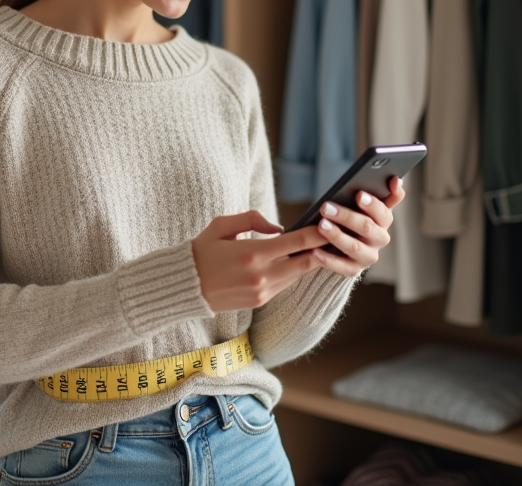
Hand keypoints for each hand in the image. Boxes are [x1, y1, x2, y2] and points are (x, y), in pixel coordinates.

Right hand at [191, 209, 330, 312]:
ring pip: (297, 275)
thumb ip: (252, 220)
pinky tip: (298, 261)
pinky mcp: (259, 301)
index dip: (319, 234)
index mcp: (252, 253)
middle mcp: (261, 275)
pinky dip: (292, 272)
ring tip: (321, 248)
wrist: (184, 287)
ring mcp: (262, 291)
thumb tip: (278, 227)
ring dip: (309, 262)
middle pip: (306, 263)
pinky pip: (284, 284)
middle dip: (323, 250)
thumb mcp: (221, 225)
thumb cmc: (201, 251)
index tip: (332, 225)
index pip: (297, 242)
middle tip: (337, 238)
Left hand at [311, 176, 404, 277]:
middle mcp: (380, 239)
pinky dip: (329, 259)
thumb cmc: (353, 214)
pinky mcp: (354, 269)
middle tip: (326, 207)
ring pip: (355, 247)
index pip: (383, 212)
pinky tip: (314, 251)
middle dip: (346, 216)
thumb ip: (382, 191)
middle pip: (366, 228)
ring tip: (320, 226)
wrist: (344, 243)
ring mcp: (368, 256)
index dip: (373, 204)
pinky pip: (342, 267)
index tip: (359, 195)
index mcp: (384, 220)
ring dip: (337, 236)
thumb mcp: (365, 202)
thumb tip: (395, 179)